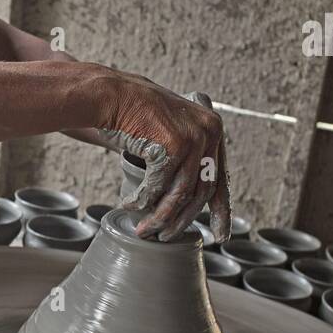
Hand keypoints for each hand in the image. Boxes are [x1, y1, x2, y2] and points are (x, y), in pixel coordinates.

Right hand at [98, 77, 231, 242]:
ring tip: (145, 229)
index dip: (221, 211)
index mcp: (212, 129)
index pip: (221, 178)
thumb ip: (184, 155)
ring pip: (180, 193)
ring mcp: (193, 138)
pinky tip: (129, 204)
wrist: (111, 95)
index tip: (221, 236)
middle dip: (183, 220)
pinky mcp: (173, 145)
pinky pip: (158, 186)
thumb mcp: (169, 131)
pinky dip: (142, 200)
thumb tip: (187, 197)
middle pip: (202, 191)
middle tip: (167, 237)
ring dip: (159, 217)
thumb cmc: (133, 114)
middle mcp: (209, 132)